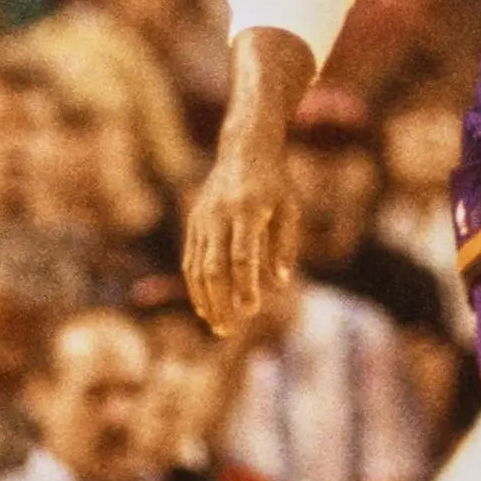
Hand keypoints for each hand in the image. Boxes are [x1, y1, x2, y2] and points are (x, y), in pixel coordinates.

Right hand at [184, 138, 299, 335]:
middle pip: (213, 267)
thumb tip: (280, 284)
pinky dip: (196, 286)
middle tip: (229, 330)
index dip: (245, 286)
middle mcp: (219, 215)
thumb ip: (284, 246)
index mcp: (247, 210)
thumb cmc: (275, 182)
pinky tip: (205, 306)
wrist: (244, 149)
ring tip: (217, 325)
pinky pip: (191, 259)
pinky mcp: (194, 222)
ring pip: (197, 267)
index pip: (242, 256)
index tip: (252, 311)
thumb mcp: (289, 209)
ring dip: (204, 300)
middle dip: (219, 302)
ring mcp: (202, 218)